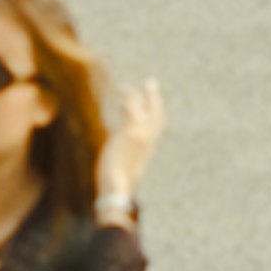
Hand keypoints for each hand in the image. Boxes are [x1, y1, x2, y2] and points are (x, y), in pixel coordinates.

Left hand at [93, 75, 167, 215]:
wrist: (118, 188)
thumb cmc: (117, 186)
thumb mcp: (123, 172)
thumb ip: (122, 162)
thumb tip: (112, 168)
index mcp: (148, 149)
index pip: (155, 127)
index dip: (154, 114)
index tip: (148, 105)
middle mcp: (148, 140)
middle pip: (157, 113)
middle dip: (154, 98)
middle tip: (151, 83)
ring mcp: (141, 135)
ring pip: (144, 107)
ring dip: (135, 94)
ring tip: (124, 86)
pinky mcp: (130, 132)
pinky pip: (131, 108)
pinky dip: (126, 98)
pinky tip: (119, 91)